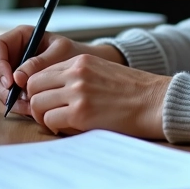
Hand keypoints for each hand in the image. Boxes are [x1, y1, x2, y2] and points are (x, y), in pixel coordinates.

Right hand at [0, 26, 123, 116]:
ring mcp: (14, 71)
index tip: (9, 80)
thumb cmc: (75, 53)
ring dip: (10, 99)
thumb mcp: (60, 53)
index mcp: (21, 37)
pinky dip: (17, 105)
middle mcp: (13, 53)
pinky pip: (10, 97)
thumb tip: (17, 77)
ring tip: (29, 106)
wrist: (85, 69)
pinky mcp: (18, 87)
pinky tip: (31, 109)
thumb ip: (39, 63)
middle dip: (2, 87)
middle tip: (16, 99)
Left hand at [26, 54, 170, 138]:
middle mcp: (76, 73)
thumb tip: (52, 94)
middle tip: (47, 114)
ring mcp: (77, 92)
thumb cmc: (133, 92)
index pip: (42, 72)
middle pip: (34, 86)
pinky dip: (54, 127)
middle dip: (36, 102)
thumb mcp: (102, 72)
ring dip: (44, 116)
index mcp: (81, 61)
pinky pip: (50, 120)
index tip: (44, 101)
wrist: (156, 102)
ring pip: (38, 104)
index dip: (38, 90)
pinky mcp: (81, 112)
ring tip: (57, 122)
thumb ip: (77, 77)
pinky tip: (68, 128)